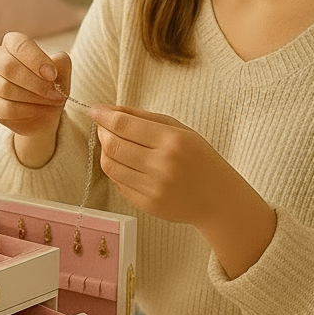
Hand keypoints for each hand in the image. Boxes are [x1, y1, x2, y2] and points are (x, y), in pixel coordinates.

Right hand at [0, 33, 71, 166]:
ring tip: (51, 101)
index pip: (19, 44)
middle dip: (35, 82)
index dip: (36, 60)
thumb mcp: (63, 73)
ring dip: (34, 97)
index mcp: (14, 43)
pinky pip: (5, 108)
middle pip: (8, 66)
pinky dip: (27, 111)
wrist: (47, 114)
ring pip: (5, 88)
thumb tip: (56, 59)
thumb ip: (61, 63)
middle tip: (55, 93)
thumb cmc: (52, 86)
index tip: (53, 75)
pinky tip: (39, 110)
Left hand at [89, 104, 275, 277]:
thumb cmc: (199, 158)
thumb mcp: (179, 129)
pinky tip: (124, 163)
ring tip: (112, 143)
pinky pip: (118, 183)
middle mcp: (162, 165)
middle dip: (102, 132)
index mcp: (172, 141)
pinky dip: (115, 170)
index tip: (94, 110)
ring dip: (105, 151)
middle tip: (103, 126)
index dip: (103, 115)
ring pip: (110, 166)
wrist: (218, 198)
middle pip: (113, 145)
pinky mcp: (147, 204)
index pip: (124, 125)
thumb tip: (109, 110)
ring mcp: (153, 187)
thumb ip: (144, 117)